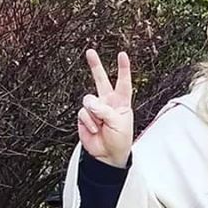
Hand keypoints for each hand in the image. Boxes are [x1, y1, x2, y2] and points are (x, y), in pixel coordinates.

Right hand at [77, 48, 133, 167]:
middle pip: (101, 80)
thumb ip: (105, 110)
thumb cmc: (119, 140)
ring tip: (101, 125)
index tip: (122, 55)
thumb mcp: (118, 123)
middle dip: (95, 66)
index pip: (123, 83)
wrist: (107, 156)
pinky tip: (95, 130)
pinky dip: (89, 122)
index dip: (123, 69)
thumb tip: (89, 104)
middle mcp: (108, 102)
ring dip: (95, 113)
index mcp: (121, 103)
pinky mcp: (85, 116)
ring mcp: (95, 109)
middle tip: (90, 52)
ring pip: (89, 100)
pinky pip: (84, 112)